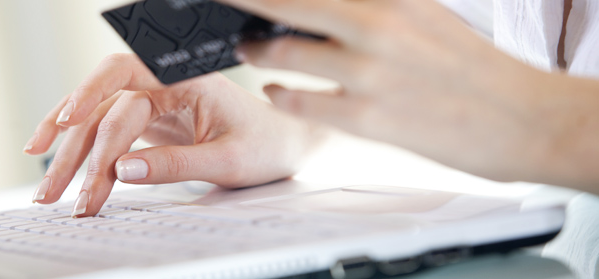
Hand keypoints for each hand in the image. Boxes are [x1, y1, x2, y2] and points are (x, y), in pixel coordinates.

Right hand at [23, 54, 320, 216]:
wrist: (283, 143)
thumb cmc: (264, 144)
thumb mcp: (227, 161)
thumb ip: (175, 165)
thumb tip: (121, 170)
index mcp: (185, 79)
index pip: (125, 87)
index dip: (92, 104)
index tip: (68, 128)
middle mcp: (160, 83)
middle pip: (100, 105)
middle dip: (72, 148)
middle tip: (55, 190)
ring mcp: (148, 101)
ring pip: (93, 119)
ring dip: (66, 152)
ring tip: (46, 190)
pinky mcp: (142, 120)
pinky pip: (101, 129)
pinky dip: (78, 147)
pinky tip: (53, 161)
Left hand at [223, 0, 598, 188]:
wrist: (521, 118)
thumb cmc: (470, 68)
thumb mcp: (423, 14)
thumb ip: (369, 6)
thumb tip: (313, 9)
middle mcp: (377, 24)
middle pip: (282, 3)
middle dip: (243, 2)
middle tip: (217, 0)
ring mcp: (368, 72)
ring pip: (281, 53)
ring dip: (255, 50)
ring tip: (248, 46)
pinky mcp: (365, 117)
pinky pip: (299, 101)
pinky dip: (279, 92)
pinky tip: (275, 88)